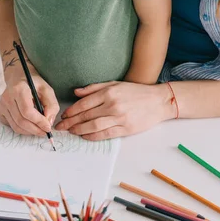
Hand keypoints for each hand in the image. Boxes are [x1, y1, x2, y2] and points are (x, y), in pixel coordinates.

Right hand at [0, 65, 58, 135]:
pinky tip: (29, 123)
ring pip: (16, 126)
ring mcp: (1, 104)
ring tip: (39, 130)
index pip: (27, 111)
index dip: (38, 122)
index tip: (48, 127)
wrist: (18, 77)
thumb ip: (51, 106)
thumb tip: (48, 122)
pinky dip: (22, 129)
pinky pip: (11, 125)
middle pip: (21, 121)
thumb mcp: (47, 90)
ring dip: (29, 131)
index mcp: (19, 89)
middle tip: (45, 132)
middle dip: (35, 130)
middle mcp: (7, 97)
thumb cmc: (34, 84)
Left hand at [55, 81, 174, 140]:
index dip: (71, 111)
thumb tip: (76, 92)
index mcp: (109, 92)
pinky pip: (105, 134)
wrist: (159, 101)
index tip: (64, 115)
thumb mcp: (115, 84)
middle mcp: (113, 105)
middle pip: (86, 116)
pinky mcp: (126, 129)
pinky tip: (84, 136)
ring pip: (93, 126)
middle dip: (71, 122)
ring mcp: (120, 118)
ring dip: (79, 130)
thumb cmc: (136, 92)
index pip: (84, 103)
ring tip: (71, 132)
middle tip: (61, 127)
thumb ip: (94, 88)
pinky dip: (92, 136)